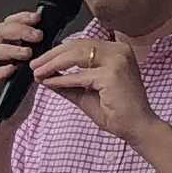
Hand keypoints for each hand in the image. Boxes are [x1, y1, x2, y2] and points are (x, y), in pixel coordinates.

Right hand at [0, 5, 59, 117]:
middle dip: (19, 31)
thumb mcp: (30, 79)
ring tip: (27, 53)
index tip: (37, 19)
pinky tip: (10, 71)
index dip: (21, 19)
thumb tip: (53, 45)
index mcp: (0, 52)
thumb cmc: (12, 104)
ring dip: (10, 49)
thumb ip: (36, 63)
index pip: (7, 27)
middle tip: (37, 35)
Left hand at [29, 33, 161, 145]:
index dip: (59, 51)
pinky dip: (62, 79)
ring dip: (53, 64)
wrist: (137, 128)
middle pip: (77, 46)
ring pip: (76, 56)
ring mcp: (117, 61)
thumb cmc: (116, 111)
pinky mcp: (112, 74)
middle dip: (52, 55)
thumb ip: (68, 82)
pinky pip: (80, 75)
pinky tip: (49, 83)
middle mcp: (119, 50)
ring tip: (38, 72)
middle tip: (34, 65)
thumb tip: (46, 76)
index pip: (82, 44)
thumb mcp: (86, 93)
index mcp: (116, 51)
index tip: (41, 61)